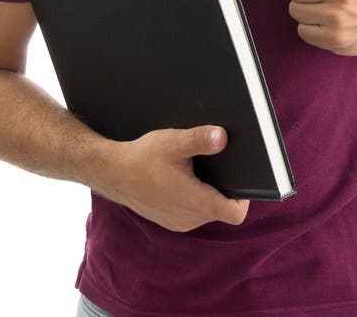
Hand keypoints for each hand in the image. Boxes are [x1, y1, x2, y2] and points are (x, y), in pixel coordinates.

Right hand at [90, 125, 249, 232]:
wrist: (112, 172)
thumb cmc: (141, 159)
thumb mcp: (173, 142)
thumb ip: (200, 139)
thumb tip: (223, 136)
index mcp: (196, 202)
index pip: (235, 212)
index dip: (244, 196)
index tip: (241, 176)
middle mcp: (190, 218)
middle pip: (223, 209)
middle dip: (224, 188)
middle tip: (217, 164)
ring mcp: (179, 222)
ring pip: (207, 210)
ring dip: (208, 192)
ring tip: (197, 169)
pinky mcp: (170, 220)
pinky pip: (192, 212)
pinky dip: (194, 197)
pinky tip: (183, 178)